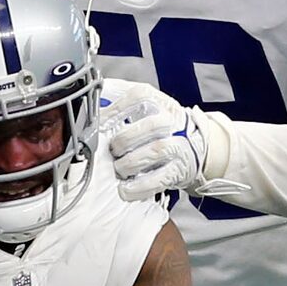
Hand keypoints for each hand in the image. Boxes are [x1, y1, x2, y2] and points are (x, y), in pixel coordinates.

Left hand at [98, 80, 226, 202]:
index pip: (140, 97)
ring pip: (156, 151)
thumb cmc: (159, 128)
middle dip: (124, 140)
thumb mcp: (146, 107)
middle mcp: (171, 122)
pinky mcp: (178, 171)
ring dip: (129, 163)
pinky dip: (138, 186)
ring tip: (119, 168)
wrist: (196, 147)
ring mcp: (178, 146)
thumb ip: (119, 101)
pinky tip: (125, 188)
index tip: (100, 123)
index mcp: (159, 103)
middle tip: (113, 149)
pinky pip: (158, 180)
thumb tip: (91, 99)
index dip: (116, 110)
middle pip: (151, 126)